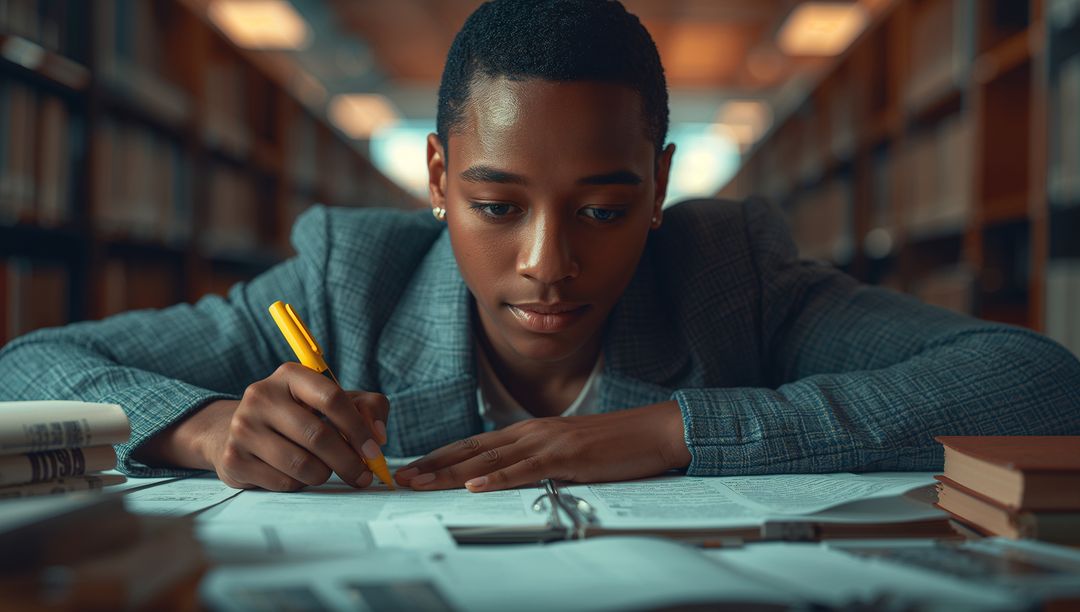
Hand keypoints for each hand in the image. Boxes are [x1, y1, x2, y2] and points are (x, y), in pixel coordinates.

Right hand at [138, 362, 389, 491]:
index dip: (359, 428)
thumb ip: (368, 408)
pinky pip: (284, 482)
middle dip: (349, 461)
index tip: (375, 451)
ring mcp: (243, 428)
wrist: (237, 432)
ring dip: (324, 475)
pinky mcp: (234, 459)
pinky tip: (296, 474)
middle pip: (318, 436)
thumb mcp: (334, 402)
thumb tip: (378, 436)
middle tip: (363, 476)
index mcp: (290, 375)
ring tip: (326, 471)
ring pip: (302, 465)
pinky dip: (300, 484)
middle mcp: (261, 396)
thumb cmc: (300, 415)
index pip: (332, 398)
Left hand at [394, 401, 690, 491]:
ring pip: (488, 460)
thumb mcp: (567, 452)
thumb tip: (511, 476)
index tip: (413, 469)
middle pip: (471, 450)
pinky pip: (523, 470)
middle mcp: (531, 432)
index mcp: (529, 431)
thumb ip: (538, 460)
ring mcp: (547, 442)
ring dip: (450, 472)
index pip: (475, 445)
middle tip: (400, 478)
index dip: (441, 456)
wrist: (653, 430)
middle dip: (433, 464)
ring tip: (421, 483)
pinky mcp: (565, 456)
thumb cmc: (614, 445)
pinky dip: (495, 479)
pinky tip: (473, 487)